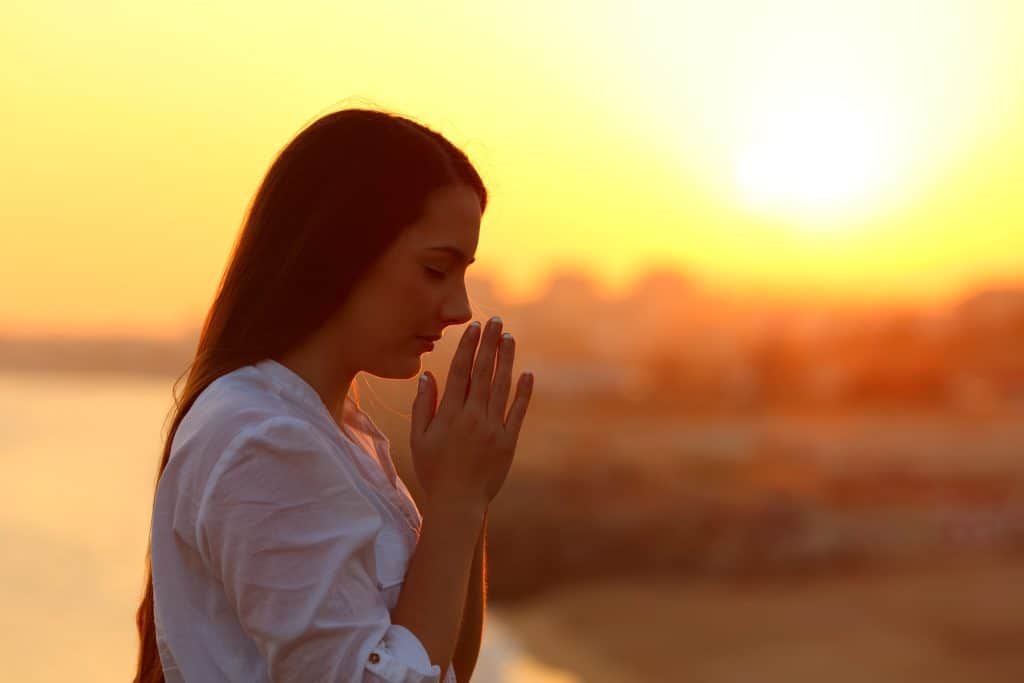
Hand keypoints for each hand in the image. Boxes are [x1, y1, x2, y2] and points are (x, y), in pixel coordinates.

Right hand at [410, 316, 533, 510]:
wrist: (458, 503)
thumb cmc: (433, 470)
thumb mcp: (419, 438)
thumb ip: (423, 406)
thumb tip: (428, 375)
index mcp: (449, 414)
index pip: (460, 372)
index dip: (468, 347)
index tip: (474, 327)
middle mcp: (472, 417)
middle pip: (482, 373)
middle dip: (489, 344)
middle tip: (496, 321)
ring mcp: (492, 429)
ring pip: (501, 387)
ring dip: (506, 360)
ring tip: (509, 338)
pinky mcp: (508, 441)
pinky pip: (517, 412)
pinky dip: (522, 392)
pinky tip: (527, 374)